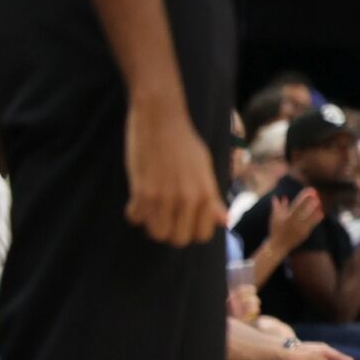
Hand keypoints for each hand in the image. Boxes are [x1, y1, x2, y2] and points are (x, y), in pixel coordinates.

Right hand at [125, 98, 224, 246]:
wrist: (161, 119)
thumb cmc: (184, 143)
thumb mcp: (205, 169)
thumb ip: (212, 198)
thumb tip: (224, 221)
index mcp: (206, 194)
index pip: (203, 235)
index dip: (192, 231)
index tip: (184, 221)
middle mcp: (187, 199)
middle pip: (179, 240)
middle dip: (171, 232)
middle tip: (165, 217)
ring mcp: (164, 196)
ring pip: (157, 233)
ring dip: (152, 224)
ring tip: (151, 209)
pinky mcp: (142, 191)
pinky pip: (135, 218)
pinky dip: (135, 213)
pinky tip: (137, 200)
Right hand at [268, 188, 324, 250]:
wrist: (278, 246)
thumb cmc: (276, 230)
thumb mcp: (275, 217)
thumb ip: (278, 206)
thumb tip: (279, 196)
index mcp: (286, 217)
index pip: (295, 205)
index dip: (303, 198)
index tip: (309, 191)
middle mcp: (292, 222)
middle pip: (302, 211)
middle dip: (309, 203)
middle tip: (316, 194)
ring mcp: (299, 228)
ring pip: (308, 217)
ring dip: (314, 210)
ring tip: (319, 202)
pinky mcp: (304, 234)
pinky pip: (311, 225)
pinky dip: (316, 219)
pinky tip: (321, 213)